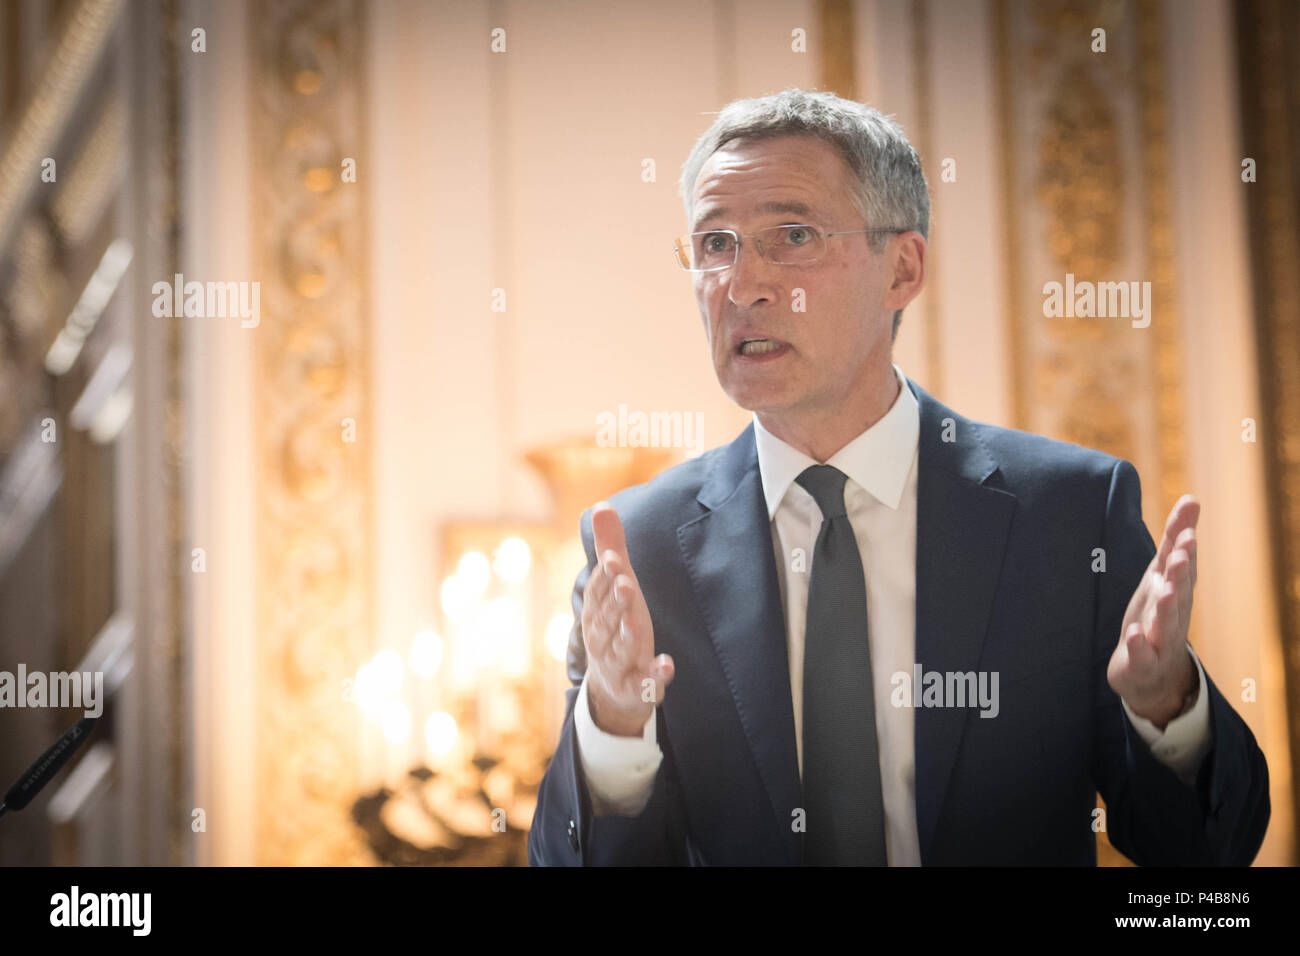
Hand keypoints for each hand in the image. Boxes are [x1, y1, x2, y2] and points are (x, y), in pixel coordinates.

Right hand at [581, 502, 674, 736]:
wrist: (612, 690)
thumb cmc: (616, 627)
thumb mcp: (615, 589)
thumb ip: (611, 549)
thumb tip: (601, 505)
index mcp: (596, 611)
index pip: (598, 591)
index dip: (605, 575)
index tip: (613, 558)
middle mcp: (601, 637)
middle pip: (607, 618)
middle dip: (615, 601)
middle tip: (625, 582)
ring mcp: (617, 665)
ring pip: (620, 649)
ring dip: (627, 635)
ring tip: (636, 621)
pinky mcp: (635, 688)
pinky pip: (643, 684)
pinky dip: (654, 676)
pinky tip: (666, 665)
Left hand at [1107, 494, 1199, 729]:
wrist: (1151, 675)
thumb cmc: (1158, 615)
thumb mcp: (1162, 575)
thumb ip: (1174, 539)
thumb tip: (1193, 498)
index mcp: (1176, 591)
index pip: (1182, 568)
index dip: (1185, 550)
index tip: (1188, 530)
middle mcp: (1173, 615)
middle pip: (1179, 593)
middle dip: (1180, 573)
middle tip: (1180, 552)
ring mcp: (1159, 641)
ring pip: (1165, 623)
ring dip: (1165, 607)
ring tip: (1164, 589)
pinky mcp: (1142, 663)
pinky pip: (1141, 655)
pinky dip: (1139, 645)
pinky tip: (1134, 634)